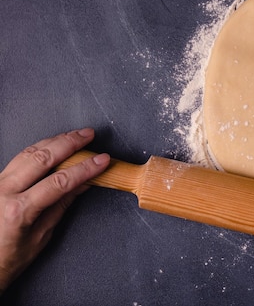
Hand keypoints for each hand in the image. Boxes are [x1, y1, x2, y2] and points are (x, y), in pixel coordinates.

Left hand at [0, 129, 109, 292]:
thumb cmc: (8, 259)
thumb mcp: (41, 236)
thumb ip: (61, 205)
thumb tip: (83, 183)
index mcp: (18, 210)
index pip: (59, 181)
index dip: (85, 168)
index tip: (102, 160)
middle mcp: (3, 192)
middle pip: (42, 158)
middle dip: (69, 143)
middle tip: (88, 135)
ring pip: (28, 152)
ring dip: (54, 141)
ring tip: (74, 135)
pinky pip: (18, 158)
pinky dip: (38, 148)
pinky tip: (52, 145)